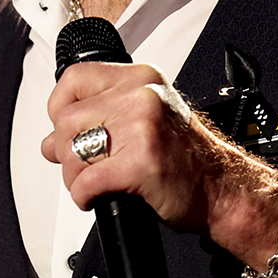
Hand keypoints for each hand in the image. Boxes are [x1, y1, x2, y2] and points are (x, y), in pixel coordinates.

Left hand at [40, 62, 277, 262]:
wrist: (224, 188)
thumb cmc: (188, 158)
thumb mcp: (148, 118)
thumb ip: (102, 118)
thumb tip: (53, 140)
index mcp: (141, 79)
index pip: (76, 79)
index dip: (60, 106)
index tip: (66, 128)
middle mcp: (141, 96)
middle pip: (67, 120)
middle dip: (67, 151)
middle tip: (83, 167)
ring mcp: (141, 128)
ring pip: (71, 150)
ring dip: (74, 176)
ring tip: (93, 183)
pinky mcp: (141, 163)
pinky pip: (86, 181)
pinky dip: (83, 196)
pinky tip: (96, 198)